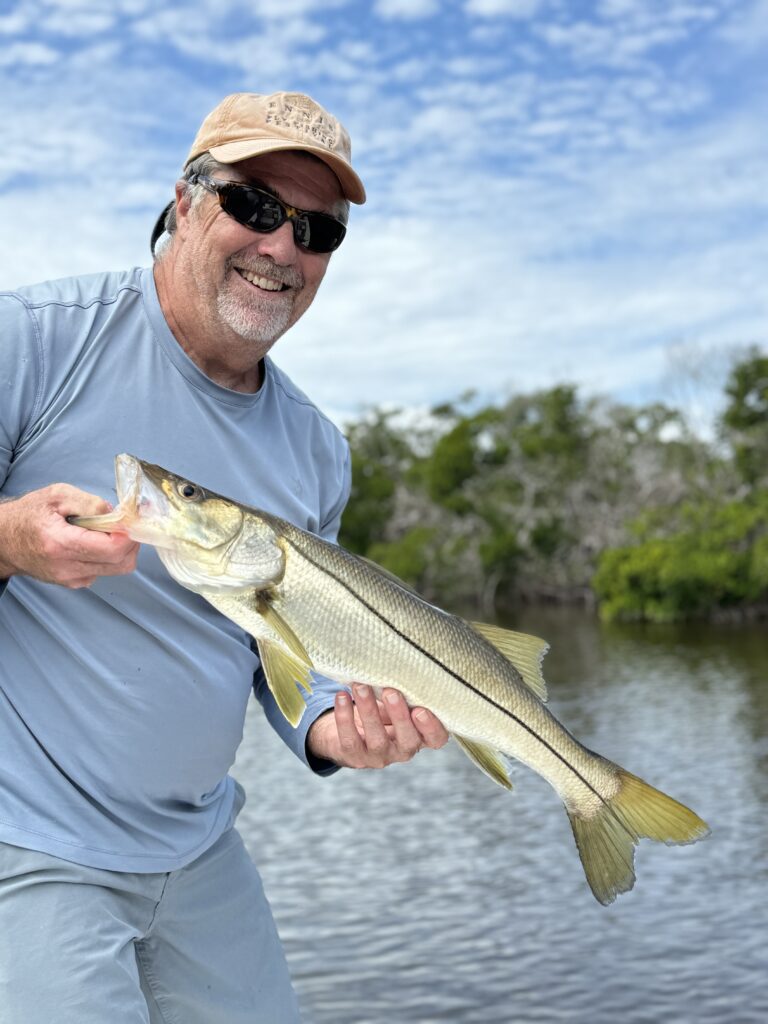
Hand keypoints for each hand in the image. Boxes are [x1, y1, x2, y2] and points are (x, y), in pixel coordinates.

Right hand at [0, 484, 138, 587]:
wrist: (5, 541)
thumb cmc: (29, 515)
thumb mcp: (57, 495)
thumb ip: (89, 503)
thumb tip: (115, 514)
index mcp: (61, 543)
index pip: (112, 548)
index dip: (129, 534)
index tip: (130, 519)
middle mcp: (67, 567)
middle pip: (121, 563)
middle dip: (130, 541)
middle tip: (124, 523)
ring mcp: (71, 579)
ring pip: (116, 569)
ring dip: (121, 549)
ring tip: (108, 531)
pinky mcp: (74, 583)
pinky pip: (104, 571)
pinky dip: (108, 557)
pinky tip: (95, 542)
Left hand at [306, 683, 448, 769]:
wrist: (347, 727)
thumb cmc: (380, 710)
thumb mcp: (396, 701)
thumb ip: (404, 693)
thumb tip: (402, 666)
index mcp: (419, 735)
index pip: (436, 739)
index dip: (432, 728)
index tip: (420, 709)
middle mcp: (402, 750)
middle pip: (408, 741)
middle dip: (399, 716)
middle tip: (390, 692)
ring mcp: (378, 756)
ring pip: (377, 740)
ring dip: (369, 710)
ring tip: (360, 686)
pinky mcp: (354, 756)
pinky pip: (350, 739)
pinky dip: (345, 716)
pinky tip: (341, 696)